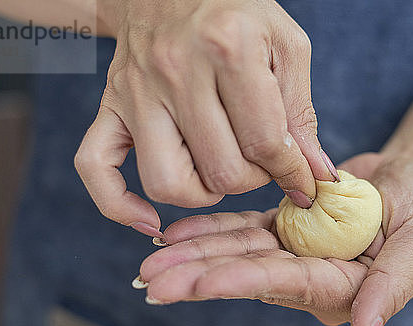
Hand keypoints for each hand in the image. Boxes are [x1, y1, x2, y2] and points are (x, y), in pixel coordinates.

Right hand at [74, 0, 337, 236]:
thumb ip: (301, 113)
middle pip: (220, 171)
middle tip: (260, 161)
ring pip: (167, 183)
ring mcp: (136, 92)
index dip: (294, 174)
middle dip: (253, 179)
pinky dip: (118, 205)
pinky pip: (95, 168)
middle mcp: (176, 72)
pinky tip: (148, 219)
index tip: (304, 184)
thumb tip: (318, 175)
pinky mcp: (110, 106)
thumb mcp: (285, 46)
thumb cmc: (236, 13)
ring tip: (219, 170)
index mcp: (228, 48)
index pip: (265, 143)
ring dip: (203, 194)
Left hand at [135, 153, 412, 325]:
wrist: (408, 177)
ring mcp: (290, 248)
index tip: (201, 281)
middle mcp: (308, 274)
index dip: (245, 280)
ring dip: (192, 255)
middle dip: (199, 276)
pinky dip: (208, 230)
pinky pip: (239, 228)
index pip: (289, 284)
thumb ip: (391, 289)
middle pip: (249, 273)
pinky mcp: (278, 225)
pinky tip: (173, 234)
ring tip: (149, 262)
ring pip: (235, 251)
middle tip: (151, 282)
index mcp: (342, 287)